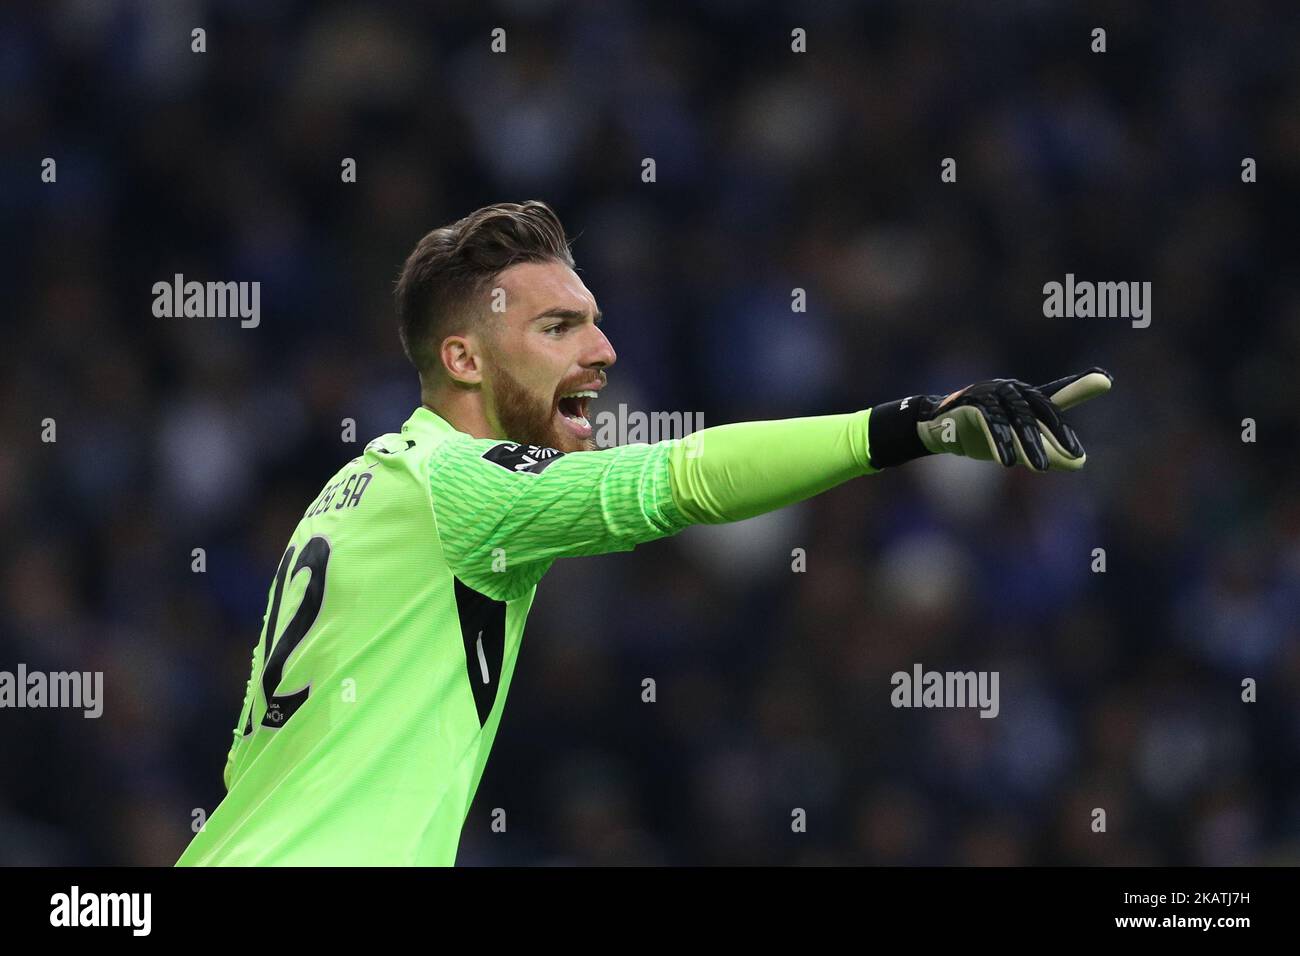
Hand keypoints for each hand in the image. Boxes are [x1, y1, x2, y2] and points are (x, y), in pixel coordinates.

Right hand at [916, 367, 1111, 470]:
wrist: (936, 427)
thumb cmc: (981, 433)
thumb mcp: (1018, 445)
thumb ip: (1049, 451)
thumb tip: (1082, 464)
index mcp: (1027, 396)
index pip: (1057, 394)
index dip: (1080, 386)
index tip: (1106, 380)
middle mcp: (1012, 390)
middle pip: (1041, 410)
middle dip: (1058, 434)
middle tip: (1075, 456)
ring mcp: (991, 394)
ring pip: (1017, 419)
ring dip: (1029, 444)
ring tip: (1042, 469)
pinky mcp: (971, 404)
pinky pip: (990, 423)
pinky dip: (1000, 442)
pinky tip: (1008, 462)